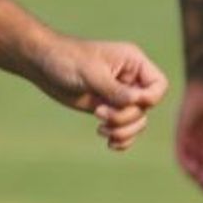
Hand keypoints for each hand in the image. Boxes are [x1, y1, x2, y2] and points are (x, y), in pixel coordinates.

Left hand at [33, 37, 168, 150]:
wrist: (43, 64)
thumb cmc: (67, 59)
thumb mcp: (92, 73)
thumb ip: (115, 90)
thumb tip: (139, 103)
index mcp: (133, 62)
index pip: (159, 85)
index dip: (148, 99)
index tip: (126, 101)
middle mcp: (130, 79)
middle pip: (146, 109)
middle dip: (125, 117)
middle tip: (99, 113)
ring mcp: (119, 95)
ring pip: (138, 122)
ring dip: (123, 131)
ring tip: (101, 130)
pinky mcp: (108, 108)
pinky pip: (125, 130)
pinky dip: (121, 139)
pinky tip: (109, 143)